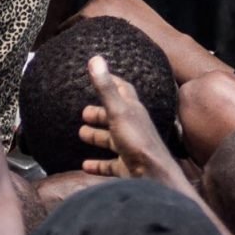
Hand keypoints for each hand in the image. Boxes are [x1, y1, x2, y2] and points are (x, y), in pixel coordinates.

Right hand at [80, 57, 187, 183]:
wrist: (153, 176)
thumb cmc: (137, 141)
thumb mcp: (118, 111)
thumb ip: (105, 88)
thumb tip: (95, 59)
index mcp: (133, 110)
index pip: (123, 90)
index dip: (112, 81)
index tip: (100, 75)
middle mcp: (133, 127)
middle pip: (115, 116)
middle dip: (99, 113)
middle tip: (83, 112)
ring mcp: (130, 148)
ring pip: (111, 140)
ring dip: (97, 136)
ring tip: (81, 133)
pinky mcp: (126, 167)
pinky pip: (109, 165)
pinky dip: (97, 164)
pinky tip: (85, 165)